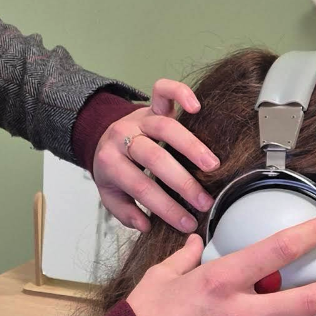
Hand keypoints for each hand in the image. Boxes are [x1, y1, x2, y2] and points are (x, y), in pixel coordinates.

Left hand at [93, 79, 218, 233]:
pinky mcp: (151, 105)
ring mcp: (139, 119)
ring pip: (164, 127)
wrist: (102, 137)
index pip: (140, 186)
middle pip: (153, 157)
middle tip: (203, 201)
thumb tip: (146, 225)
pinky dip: (179, 93)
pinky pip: (162, 90)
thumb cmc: (114, 168)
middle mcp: (124, 137)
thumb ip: (125, 212)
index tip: (187, 222)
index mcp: (110, 162)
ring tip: (212, 166)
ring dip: (191, 146)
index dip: (165, 207)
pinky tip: (196, 107)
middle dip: (181, 182)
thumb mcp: (110, 194)